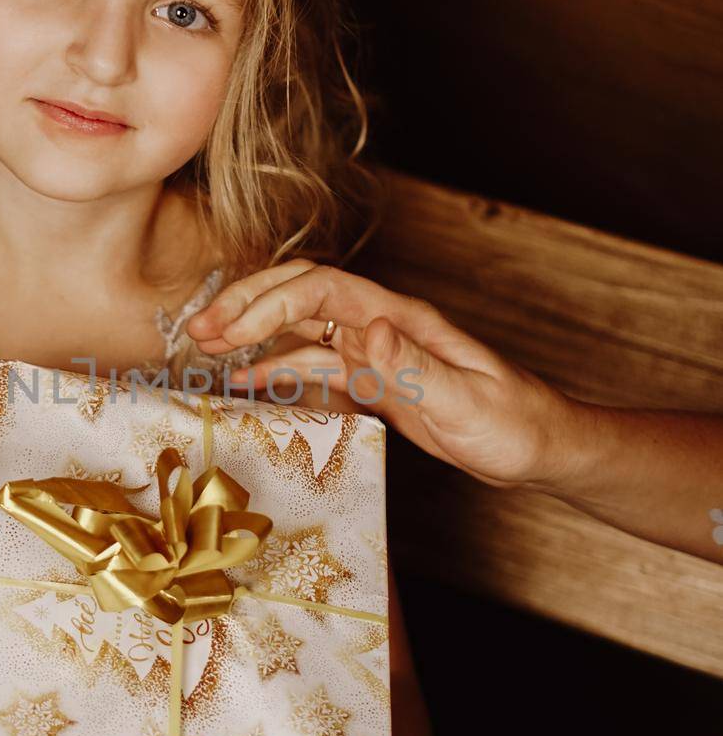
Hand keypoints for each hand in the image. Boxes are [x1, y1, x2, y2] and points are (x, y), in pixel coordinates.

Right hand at [186, 259, 575, 489]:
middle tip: (199, 328)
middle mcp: (382, 325)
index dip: (271, 303)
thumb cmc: (513, 424)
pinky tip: (247, 381)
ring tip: (207, 347)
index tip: (231, 332)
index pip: (323, 289)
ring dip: (254, 332)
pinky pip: (315, 365)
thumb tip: (369, 327)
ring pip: (301, 326)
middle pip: (302, 294)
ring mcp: (375, 351)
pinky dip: (277, 367)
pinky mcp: (374, 380)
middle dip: (247, 304)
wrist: (536, 446)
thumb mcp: (467, 402)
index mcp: (401, 319)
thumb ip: (416, 367)